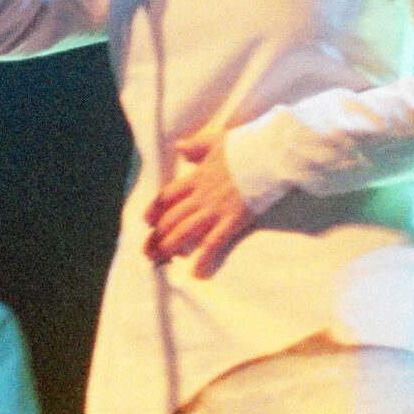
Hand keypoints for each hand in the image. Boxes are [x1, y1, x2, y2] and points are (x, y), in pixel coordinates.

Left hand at [143, 135, 253, 277]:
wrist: (268, 155)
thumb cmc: (245, 146)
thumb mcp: (216, 141)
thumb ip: (196, 146)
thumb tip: (179, 146)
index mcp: (198, 177)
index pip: (168, 195)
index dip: (155, 209)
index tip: (146, 221)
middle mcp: (202, 195)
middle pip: (172, 217)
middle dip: (157, 236)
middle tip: (146, 251)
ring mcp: (216, 209)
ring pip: (186, 230)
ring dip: (170, 246)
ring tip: (159, 259)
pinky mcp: (233, 220)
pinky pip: (214, 242)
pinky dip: (203, 258)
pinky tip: (195, 272)